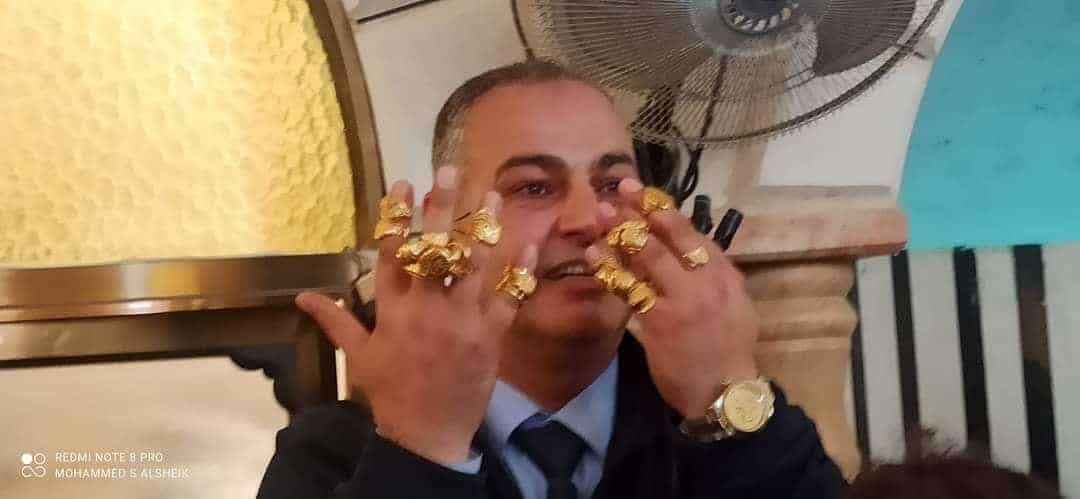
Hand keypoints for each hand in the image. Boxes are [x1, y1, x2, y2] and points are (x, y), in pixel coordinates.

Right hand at [296, 167, 535, 465]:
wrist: (427, 434)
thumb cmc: (390, 393)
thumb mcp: (358, 357)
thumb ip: (335, 321)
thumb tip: (302, 296)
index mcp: (392, 311)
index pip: (391, 253)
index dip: (397, 216)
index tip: (405, 184)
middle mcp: (426, 309)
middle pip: (435, 249)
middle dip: (443, 206)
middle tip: (451, 169)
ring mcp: (462, 322)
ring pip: (476, 265)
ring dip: (485, 227)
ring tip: (493, 194)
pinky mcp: (491, 337)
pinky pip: (508, 298)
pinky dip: (519, 271)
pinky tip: (528, 241)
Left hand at [586, 178, 759, 418]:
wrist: (725, 391)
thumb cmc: (726, 349)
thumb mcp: (733, 305)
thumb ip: (712, 276)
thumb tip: (690, 250)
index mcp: (723, 273)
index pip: (690, 231)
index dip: (661, 208)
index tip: (640, 189)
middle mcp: (706, 280)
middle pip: (670, 236)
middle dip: (640, 210)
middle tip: (615, 191)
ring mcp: (684, 300)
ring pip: (649, 256)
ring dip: (622, 233)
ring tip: (601, 215)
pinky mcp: (662, 322)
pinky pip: (632, 288)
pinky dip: (611, 269)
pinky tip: (594, 257)